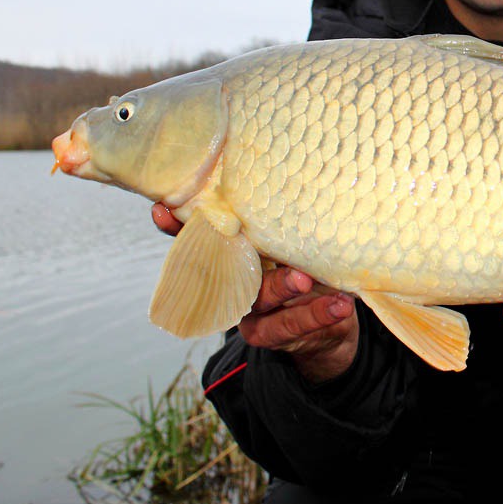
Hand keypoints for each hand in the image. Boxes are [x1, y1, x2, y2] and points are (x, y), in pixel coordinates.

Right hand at [150, 203, 357, 382]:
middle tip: (277, 252)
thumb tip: (289, 169)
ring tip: (307, 279)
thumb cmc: (313, 264)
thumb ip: (288, 217)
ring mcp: (253, 310)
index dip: (177, 226)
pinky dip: (319, 313)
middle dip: (241, 254)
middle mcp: (236, 280)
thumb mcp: (302, 238)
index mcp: (235, 252)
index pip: (200, 237)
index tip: (161, 210)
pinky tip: (340, 303)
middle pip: (228, 268)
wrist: (334, 323)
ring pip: (260, 299)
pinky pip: (292, 325)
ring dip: (284, 287)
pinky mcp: (274, 333)